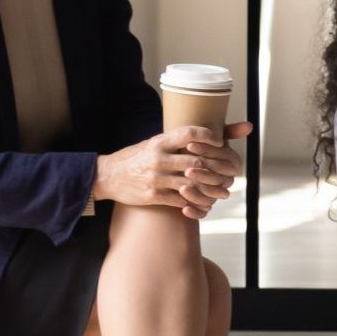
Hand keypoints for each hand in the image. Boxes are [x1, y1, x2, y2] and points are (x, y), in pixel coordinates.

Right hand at [95, 123, 248, 218]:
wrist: (107, 176)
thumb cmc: (136, 158)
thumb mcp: (153, 143)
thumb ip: (175, 140)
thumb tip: (202, 132)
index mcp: (159, 142)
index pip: (189, 134)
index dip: (208, 136)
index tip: (221, 141)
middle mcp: (158, 158)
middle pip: (195, 162)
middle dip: (215, 168)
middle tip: (229, 173)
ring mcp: (155, 178)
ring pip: (191, 184)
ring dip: (210, 189)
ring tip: (222, 191)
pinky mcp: (153, 195)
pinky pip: (180, 201)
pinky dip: (195, 203)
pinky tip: (205, 203)